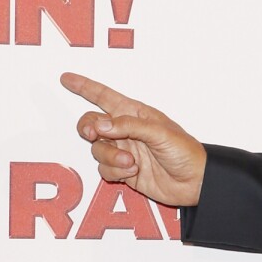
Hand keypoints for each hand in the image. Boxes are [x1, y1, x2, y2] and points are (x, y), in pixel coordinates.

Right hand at [62, 72, 205, 207]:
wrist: (195, 183)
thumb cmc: (185, 152)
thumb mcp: (159, 132)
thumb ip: (128, 126)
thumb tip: (100, 124)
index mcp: (135, 114)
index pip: (104, 96)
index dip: (84, 87)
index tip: (66, 78)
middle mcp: (126, 131)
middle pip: (91, 124)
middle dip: (89, 128)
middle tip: (95, 134)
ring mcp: (124, 151)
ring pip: (97, 149)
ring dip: (110, 156)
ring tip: (132, 162)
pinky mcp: (124, 171)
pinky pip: (104, 169)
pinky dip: (114, 171)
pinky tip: (132, 172)